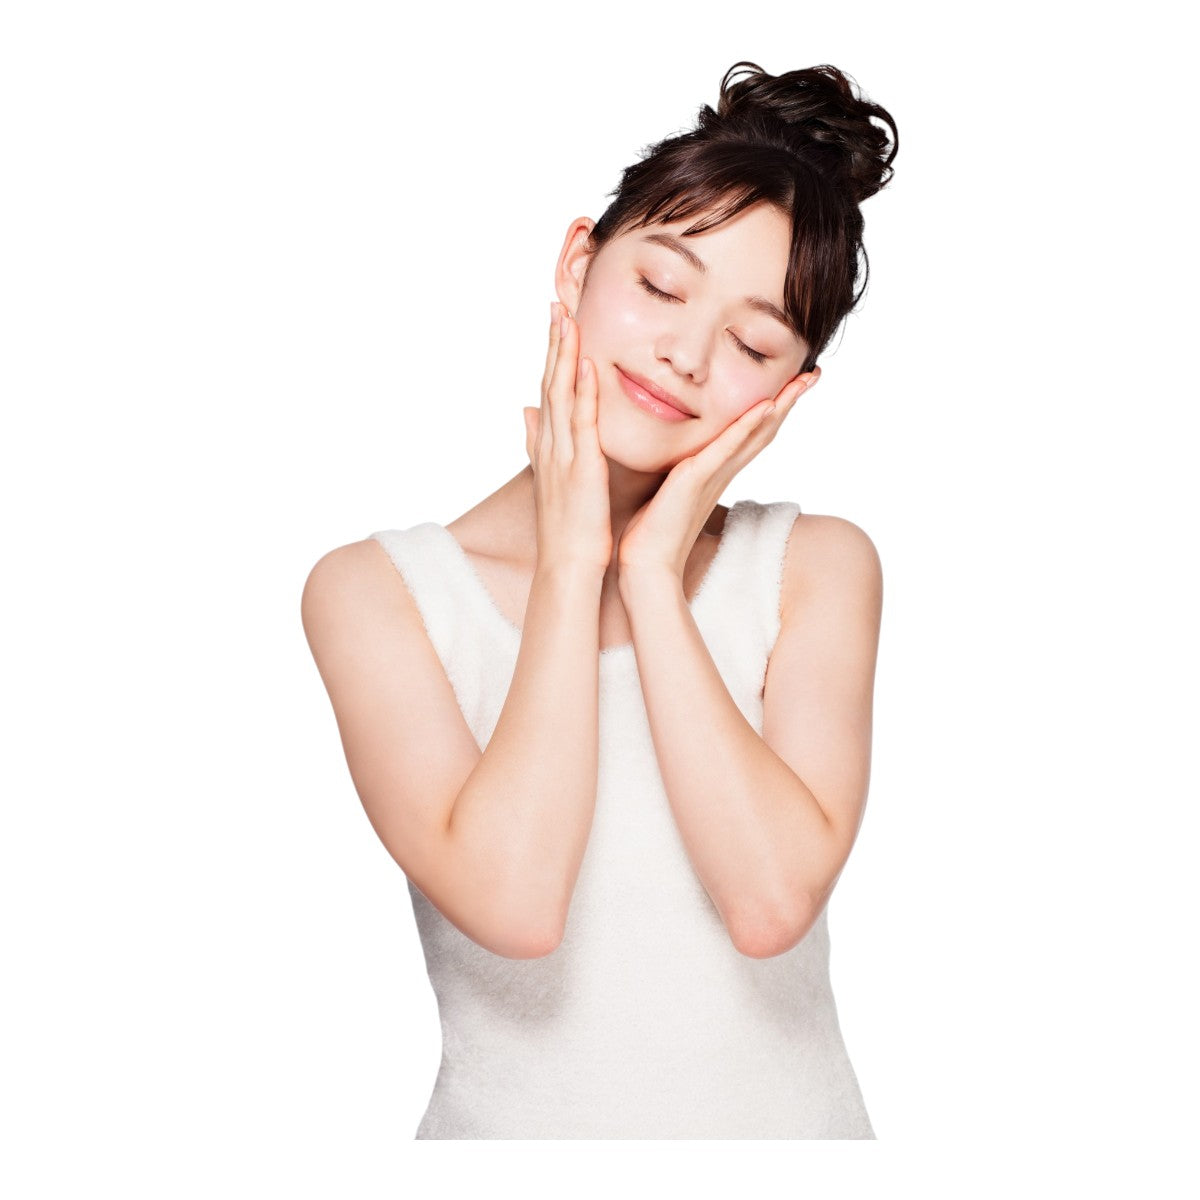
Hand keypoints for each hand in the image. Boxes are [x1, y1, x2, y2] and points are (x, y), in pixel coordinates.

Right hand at [523, 302, 612, 574]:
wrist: (567, 566)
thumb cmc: (569, 529)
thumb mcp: (554, 479)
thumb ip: (539, 442)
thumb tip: (525, 412)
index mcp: (549, 447)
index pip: (549, 393)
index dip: (551, 357)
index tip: (555, 323)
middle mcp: (551, 445)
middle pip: (550, 385)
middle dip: (552, 344)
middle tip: (556, 305)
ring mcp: (563, 455)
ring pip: (562, 396)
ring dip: (564, 356)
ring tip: (567, 320)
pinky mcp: (581, 468)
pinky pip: (582, 423)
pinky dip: (583, 392)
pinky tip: (587, 365)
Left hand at [615, 369, 818, 582]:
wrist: (646, 563)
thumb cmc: (652, 530)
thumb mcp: (668, 487)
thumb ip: (677, 470)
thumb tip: (673, 457)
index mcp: (718, 471)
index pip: (753, 433)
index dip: (775, 407)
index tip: (793, 382)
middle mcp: (724, 471)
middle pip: (767, 429)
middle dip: (791, 399)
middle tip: (814, 372)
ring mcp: (714, 474)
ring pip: (757, 433)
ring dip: (782, 404)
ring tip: (804, 379)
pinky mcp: (698, 478)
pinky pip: (728, 446)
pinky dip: (748, 425)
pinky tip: (766, 405)